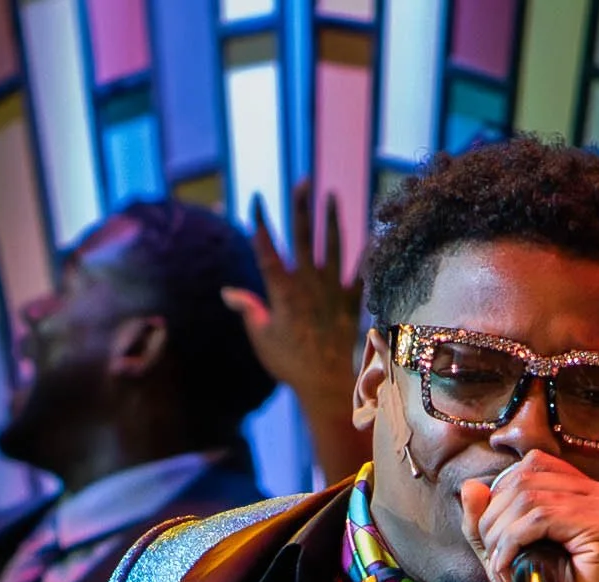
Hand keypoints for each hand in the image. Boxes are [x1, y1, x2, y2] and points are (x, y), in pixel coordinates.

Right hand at [225, 182, 362, 482]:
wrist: (324, 383)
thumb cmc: (288, 363)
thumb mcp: (261, 337)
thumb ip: (248, 309)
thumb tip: (227, 291)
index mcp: (281, 290)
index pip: (266, 249)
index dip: (260, 223)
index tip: (256, 199)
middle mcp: (307, 282)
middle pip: (303, 235)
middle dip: (301, 206)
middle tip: (303, 180)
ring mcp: (332, 287)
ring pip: (333, 244)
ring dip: (332, 217)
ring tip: (332, 195)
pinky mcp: (351, 298)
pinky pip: (360, 270)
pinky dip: (366, 252)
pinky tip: (371, 232)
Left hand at [460, 451, 598, 581]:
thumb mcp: (508, 560)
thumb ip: (488, 525)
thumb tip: (470, 487)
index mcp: (590, 493)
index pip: (534, 466)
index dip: (500, 498)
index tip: (495, 544)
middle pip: (527, 476)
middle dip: (494, 519)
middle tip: (494, 560)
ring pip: (529, 496)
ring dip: (500, 535)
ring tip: (501, 568)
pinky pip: (540, 517)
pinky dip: (511, 543)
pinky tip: (507, 570)